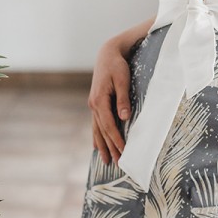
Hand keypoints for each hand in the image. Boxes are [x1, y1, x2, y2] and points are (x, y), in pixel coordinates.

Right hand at [87, 40, 132, 164]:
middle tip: (117, 164)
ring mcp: (93, 105)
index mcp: (99, 100)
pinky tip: (96, 145)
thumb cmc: (116, 66)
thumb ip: (123, 99)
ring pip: (97, 129)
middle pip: (102, 131)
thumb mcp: (123, 80)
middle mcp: (93, 105)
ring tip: (106, 160)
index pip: (108, 125)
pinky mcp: (95, 103)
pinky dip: (97, 136)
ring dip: (102, 145)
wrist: (106, 54)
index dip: (116, 139)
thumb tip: (124, 117)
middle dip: (110, 148)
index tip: (123, 152)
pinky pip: (95, 123)